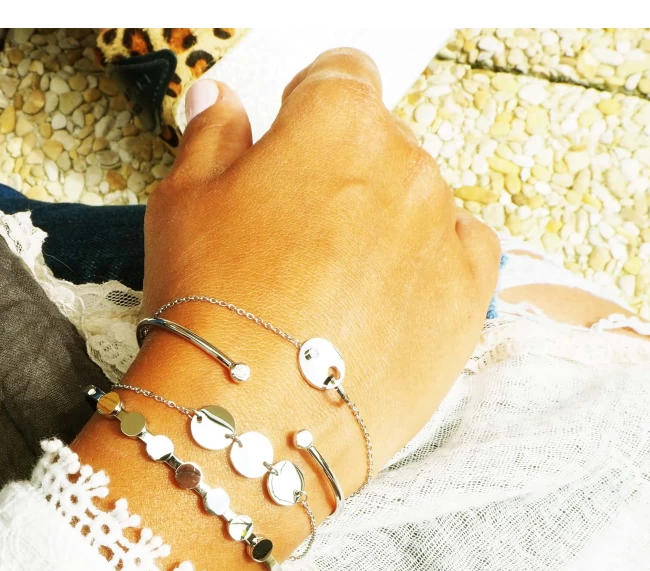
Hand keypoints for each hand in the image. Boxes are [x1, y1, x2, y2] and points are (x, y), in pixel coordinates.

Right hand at [142, 48, 499, 486]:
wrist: (257, 417)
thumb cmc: (210, 305)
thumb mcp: (182, 202)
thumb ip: (212, 135)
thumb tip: (224, 102)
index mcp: (337, 121)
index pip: (339, 75)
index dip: (308, 105)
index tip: (292, 137)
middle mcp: (406, 163)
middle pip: (380, 144)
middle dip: (340, 173)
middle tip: (294, 237)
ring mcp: (444, 233)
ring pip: (418, 202)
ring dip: (383, 224)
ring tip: (333, 286)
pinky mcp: (467, 300)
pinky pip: (460, 254)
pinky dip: (428, 264)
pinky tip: (386, 296)